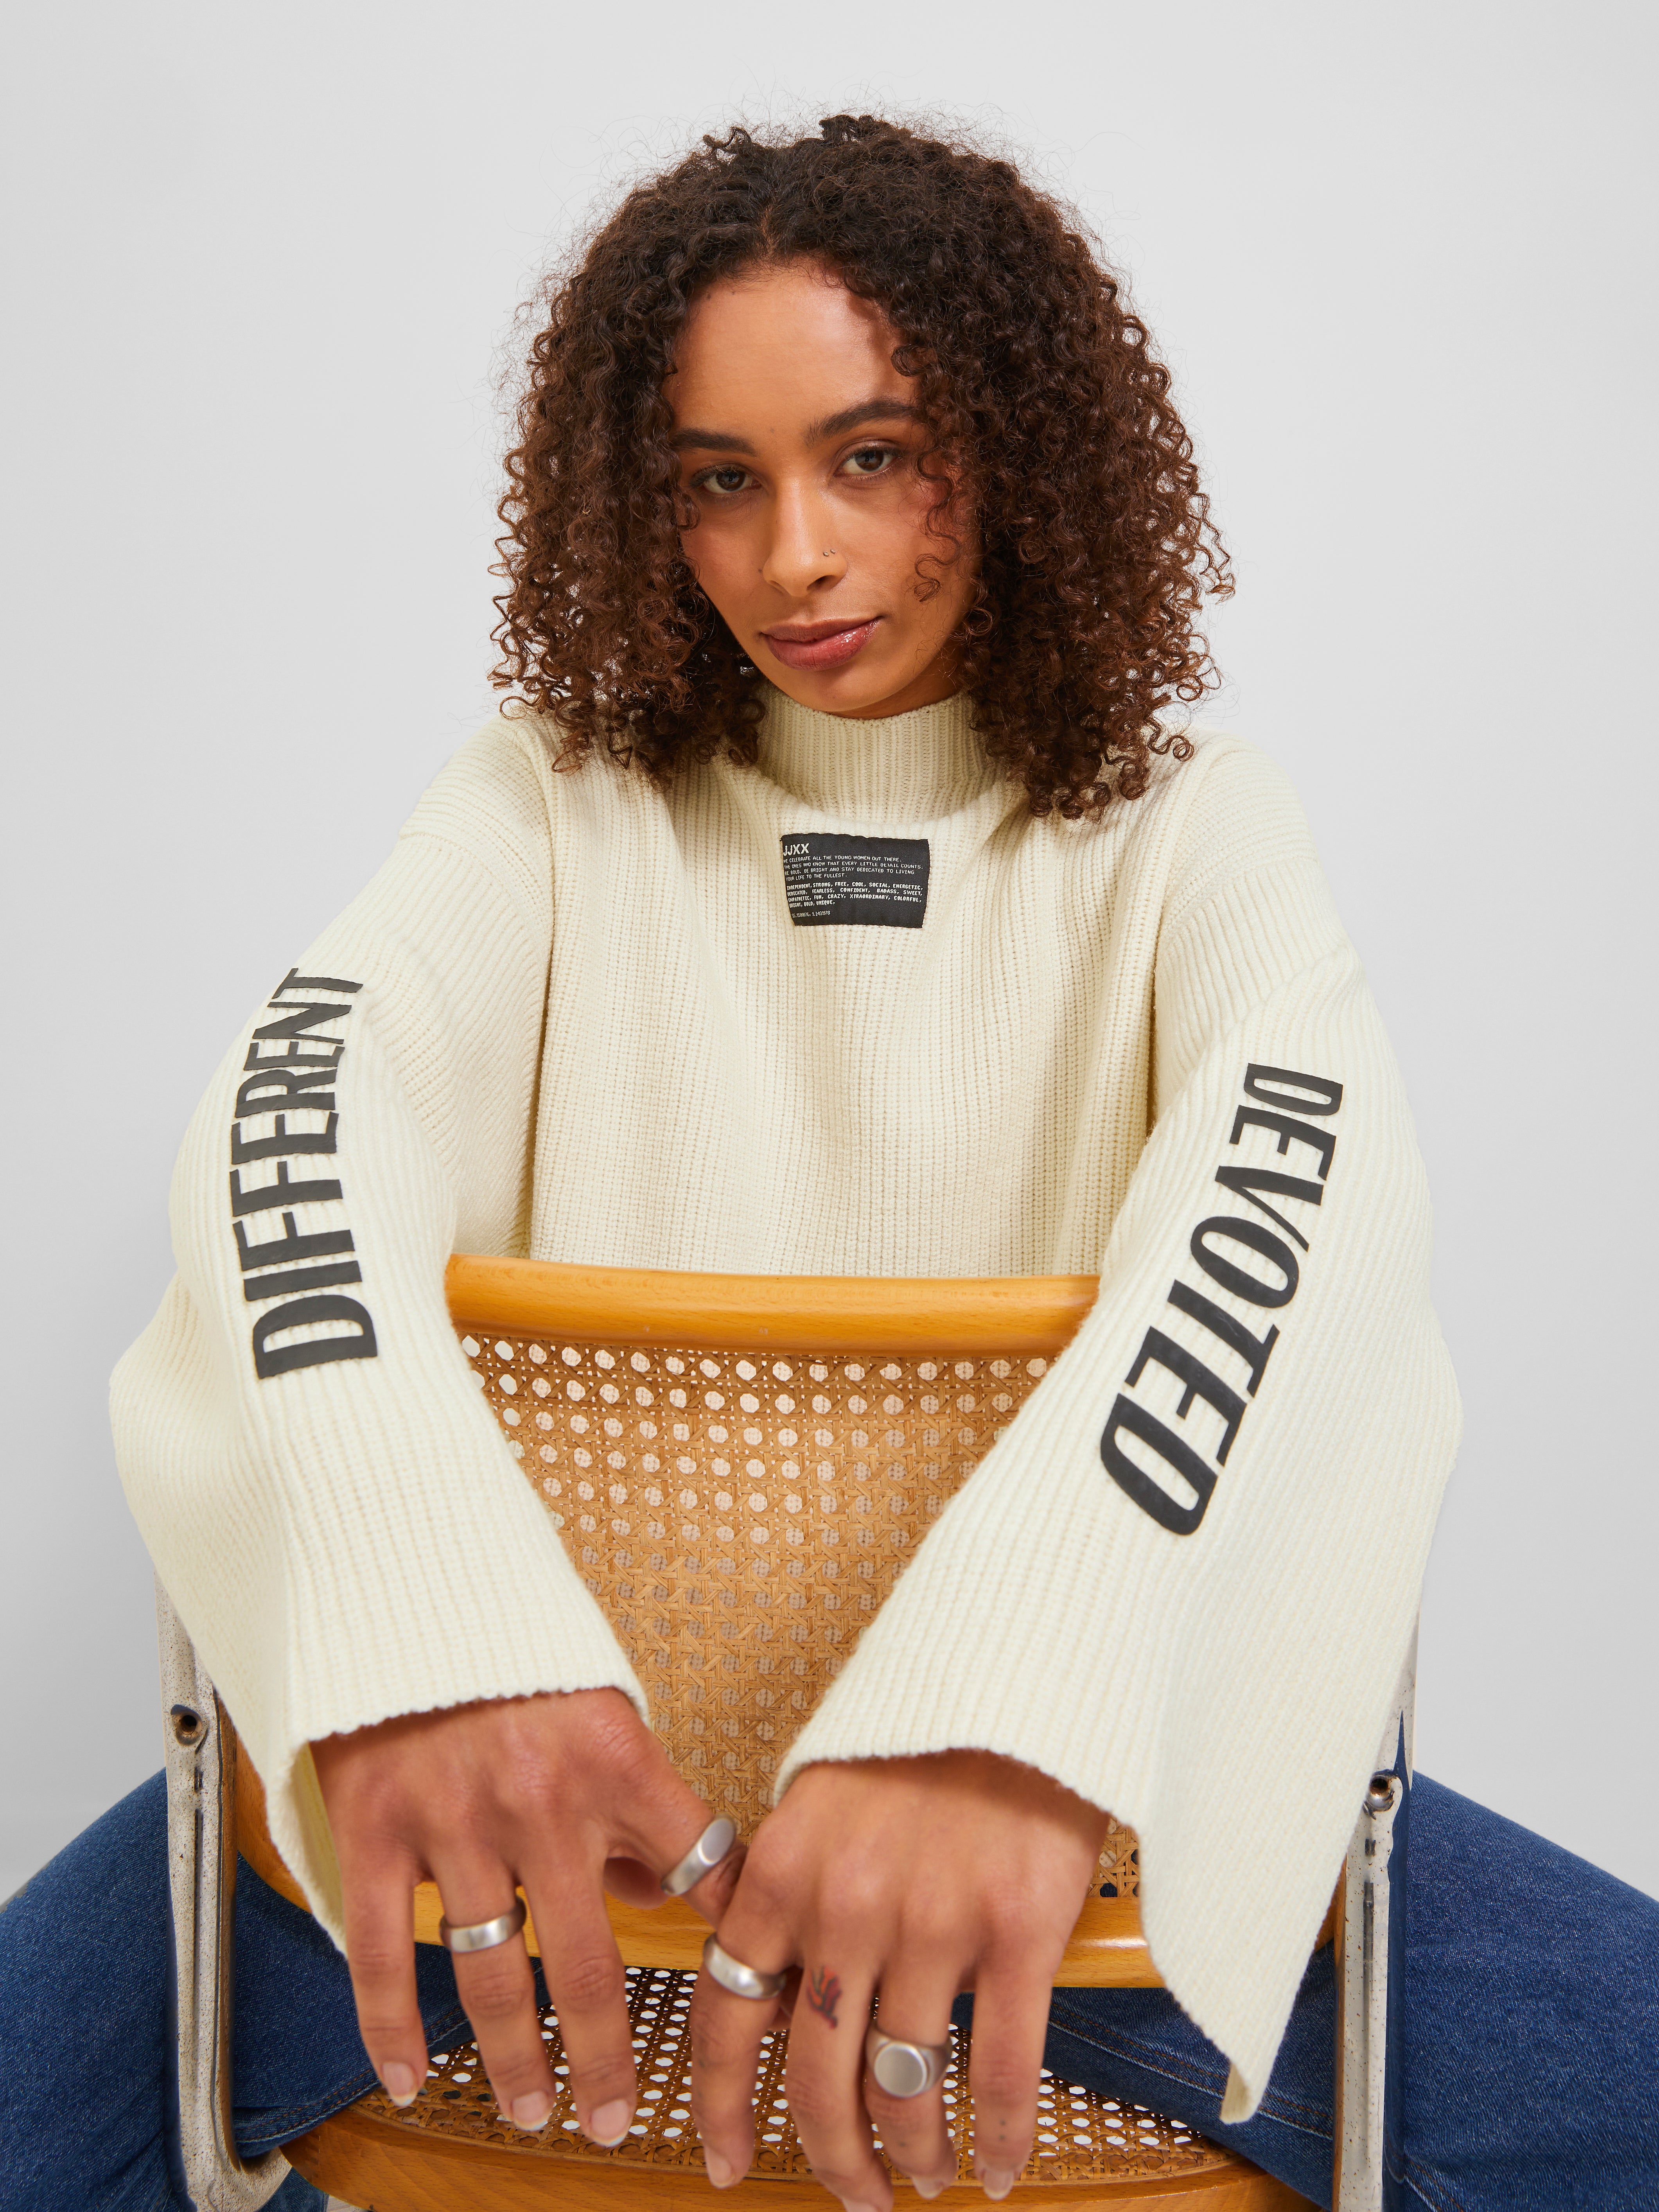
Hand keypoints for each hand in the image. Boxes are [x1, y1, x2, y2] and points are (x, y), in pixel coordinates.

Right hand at [311, 1686, 737, 2142]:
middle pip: (589, 1963)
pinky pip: (386, 1952)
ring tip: (534, 2111)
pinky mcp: (375, 1827)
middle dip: (608, 2061)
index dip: (728, 1946)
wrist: (407, 1588)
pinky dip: (392, 2029)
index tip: (744, 2017)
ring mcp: (454, 1816)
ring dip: (516, 2061)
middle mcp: (542, 1796)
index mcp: (617, 1759)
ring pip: (493, 1975)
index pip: (698, 1869)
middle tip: (618, 2119)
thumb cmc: (516, 1653)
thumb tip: (660, 1896)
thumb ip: (637, 1806)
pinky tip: (409, 2077)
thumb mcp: (605, 1710)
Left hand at [691, 1751, 1107, 2207]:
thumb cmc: (918, 1738)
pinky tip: (996, 2164)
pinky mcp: (1020, 1931)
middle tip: (855, 2193)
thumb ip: (788, 1891)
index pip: (727, 2015)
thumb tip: (767, 1986)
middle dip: (833, 2156)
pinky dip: (996, 2137)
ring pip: (905, 2087)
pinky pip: (999, 2071)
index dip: (722, 2106)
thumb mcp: (818, 1800)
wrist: (1014, 1677)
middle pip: (817, 2077)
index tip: (727, 2160)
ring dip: (914, 2153)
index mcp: (783, 1872)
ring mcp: (935, 1923)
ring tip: (927, 2173)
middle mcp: (847, 1906)